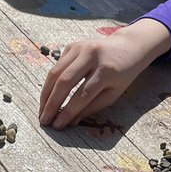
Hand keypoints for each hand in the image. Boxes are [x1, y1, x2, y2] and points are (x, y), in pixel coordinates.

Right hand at [38, 19, 170, 129]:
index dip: (67, 112)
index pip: (82, 95)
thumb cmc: (123, 74)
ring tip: (42, 110)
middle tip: (44, 120)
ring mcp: (80, 48)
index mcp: (106, 70)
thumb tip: (71, 121)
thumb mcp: (114, 93)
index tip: (57, 125)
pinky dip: (51, 82)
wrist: (128, 46)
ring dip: (46, 94)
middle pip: (65, 82)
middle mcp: (91, 56)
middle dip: (52, 104)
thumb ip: (92, 106)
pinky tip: (48, 95)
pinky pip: (57, 66)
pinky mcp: (72, 46)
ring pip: (55, 73)